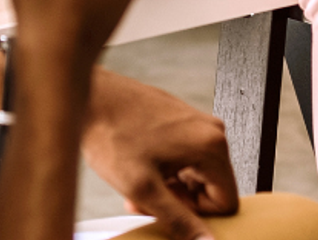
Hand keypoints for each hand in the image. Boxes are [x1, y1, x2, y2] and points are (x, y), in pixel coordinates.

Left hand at [83, 71, 238, 238]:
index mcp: (211, 147)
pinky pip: (185, 158)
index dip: (196, 215)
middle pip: (211, 189)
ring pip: (195, 175)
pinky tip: (139, 170)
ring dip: (169, 188)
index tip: (165, 207)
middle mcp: (211, 132)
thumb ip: (179, 220)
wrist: (91, 96)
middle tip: (144, 199)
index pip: (227, 203)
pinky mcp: (181, 121)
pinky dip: (165, 171)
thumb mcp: (144, 188)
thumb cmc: (112, 135)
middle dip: (179, 201)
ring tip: (136, 186)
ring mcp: (196, 123)